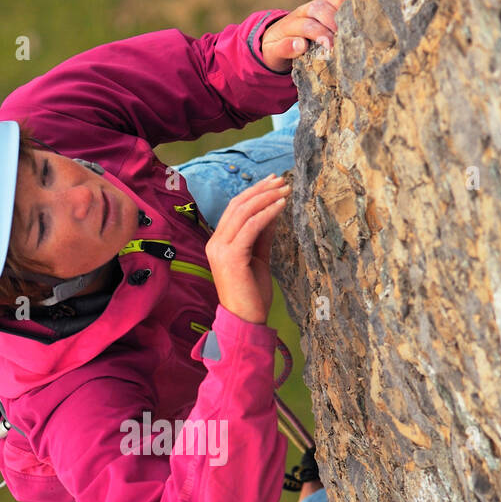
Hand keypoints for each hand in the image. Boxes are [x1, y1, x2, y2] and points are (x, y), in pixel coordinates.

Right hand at [204, 175, 288, 323]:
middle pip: (238, 205)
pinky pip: (251, 227)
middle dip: (261, 190)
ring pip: (243, 212)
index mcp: (218, 243)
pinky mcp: (231, 257)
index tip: (273, 182)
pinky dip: (267, 213)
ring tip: (285, 190)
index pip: (234, 209)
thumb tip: (273, 211)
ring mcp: (221, 249)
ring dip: (266, 198)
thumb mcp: (259, 258)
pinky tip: (281, 205)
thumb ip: (263, 235)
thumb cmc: (251, 294)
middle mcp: (215, 243)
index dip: (254, 192)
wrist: (245, 321)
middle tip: (282, 180)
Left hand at [260, 0, 351, 71]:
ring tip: (354, 20)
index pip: (306, 25)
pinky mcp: (324, 3)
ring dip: (342, 6)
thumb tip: (301, 44)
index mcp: (288, 24)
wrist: (275, 38)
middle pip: (318, 8)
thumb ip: (284, 49)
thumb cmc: (276, 50)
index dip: (319, 34)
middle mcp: (302, 11)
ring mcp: (314, 4)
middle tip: (344, 36)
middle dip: (332, 21)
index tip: (330, 46)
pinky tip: (360, 5)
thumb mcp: (273, 53)